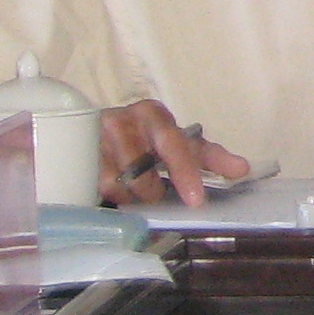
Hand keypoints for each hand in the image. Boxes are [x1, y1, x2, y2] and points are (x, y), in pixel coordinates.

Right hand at [98, 101, 249, 206]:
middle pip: (142, 172)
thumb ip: (208, 157)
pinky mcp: (72, 157)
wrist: (90, 132)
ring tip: (131, 188)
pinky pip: (94, 190)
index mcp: (153, 114)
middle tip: (156, 197)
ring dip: (129, 196)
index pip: (175, 145)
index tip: (195, 200)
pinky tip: (110, 188)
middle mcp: (122, 120)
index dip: (186, 173)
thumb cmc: (144, 140)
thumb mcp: (178, 143)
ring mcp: (92, 139)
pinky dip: (108, 196)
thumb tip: (242, 169)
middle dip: (152, 191)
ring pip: (119, 186)